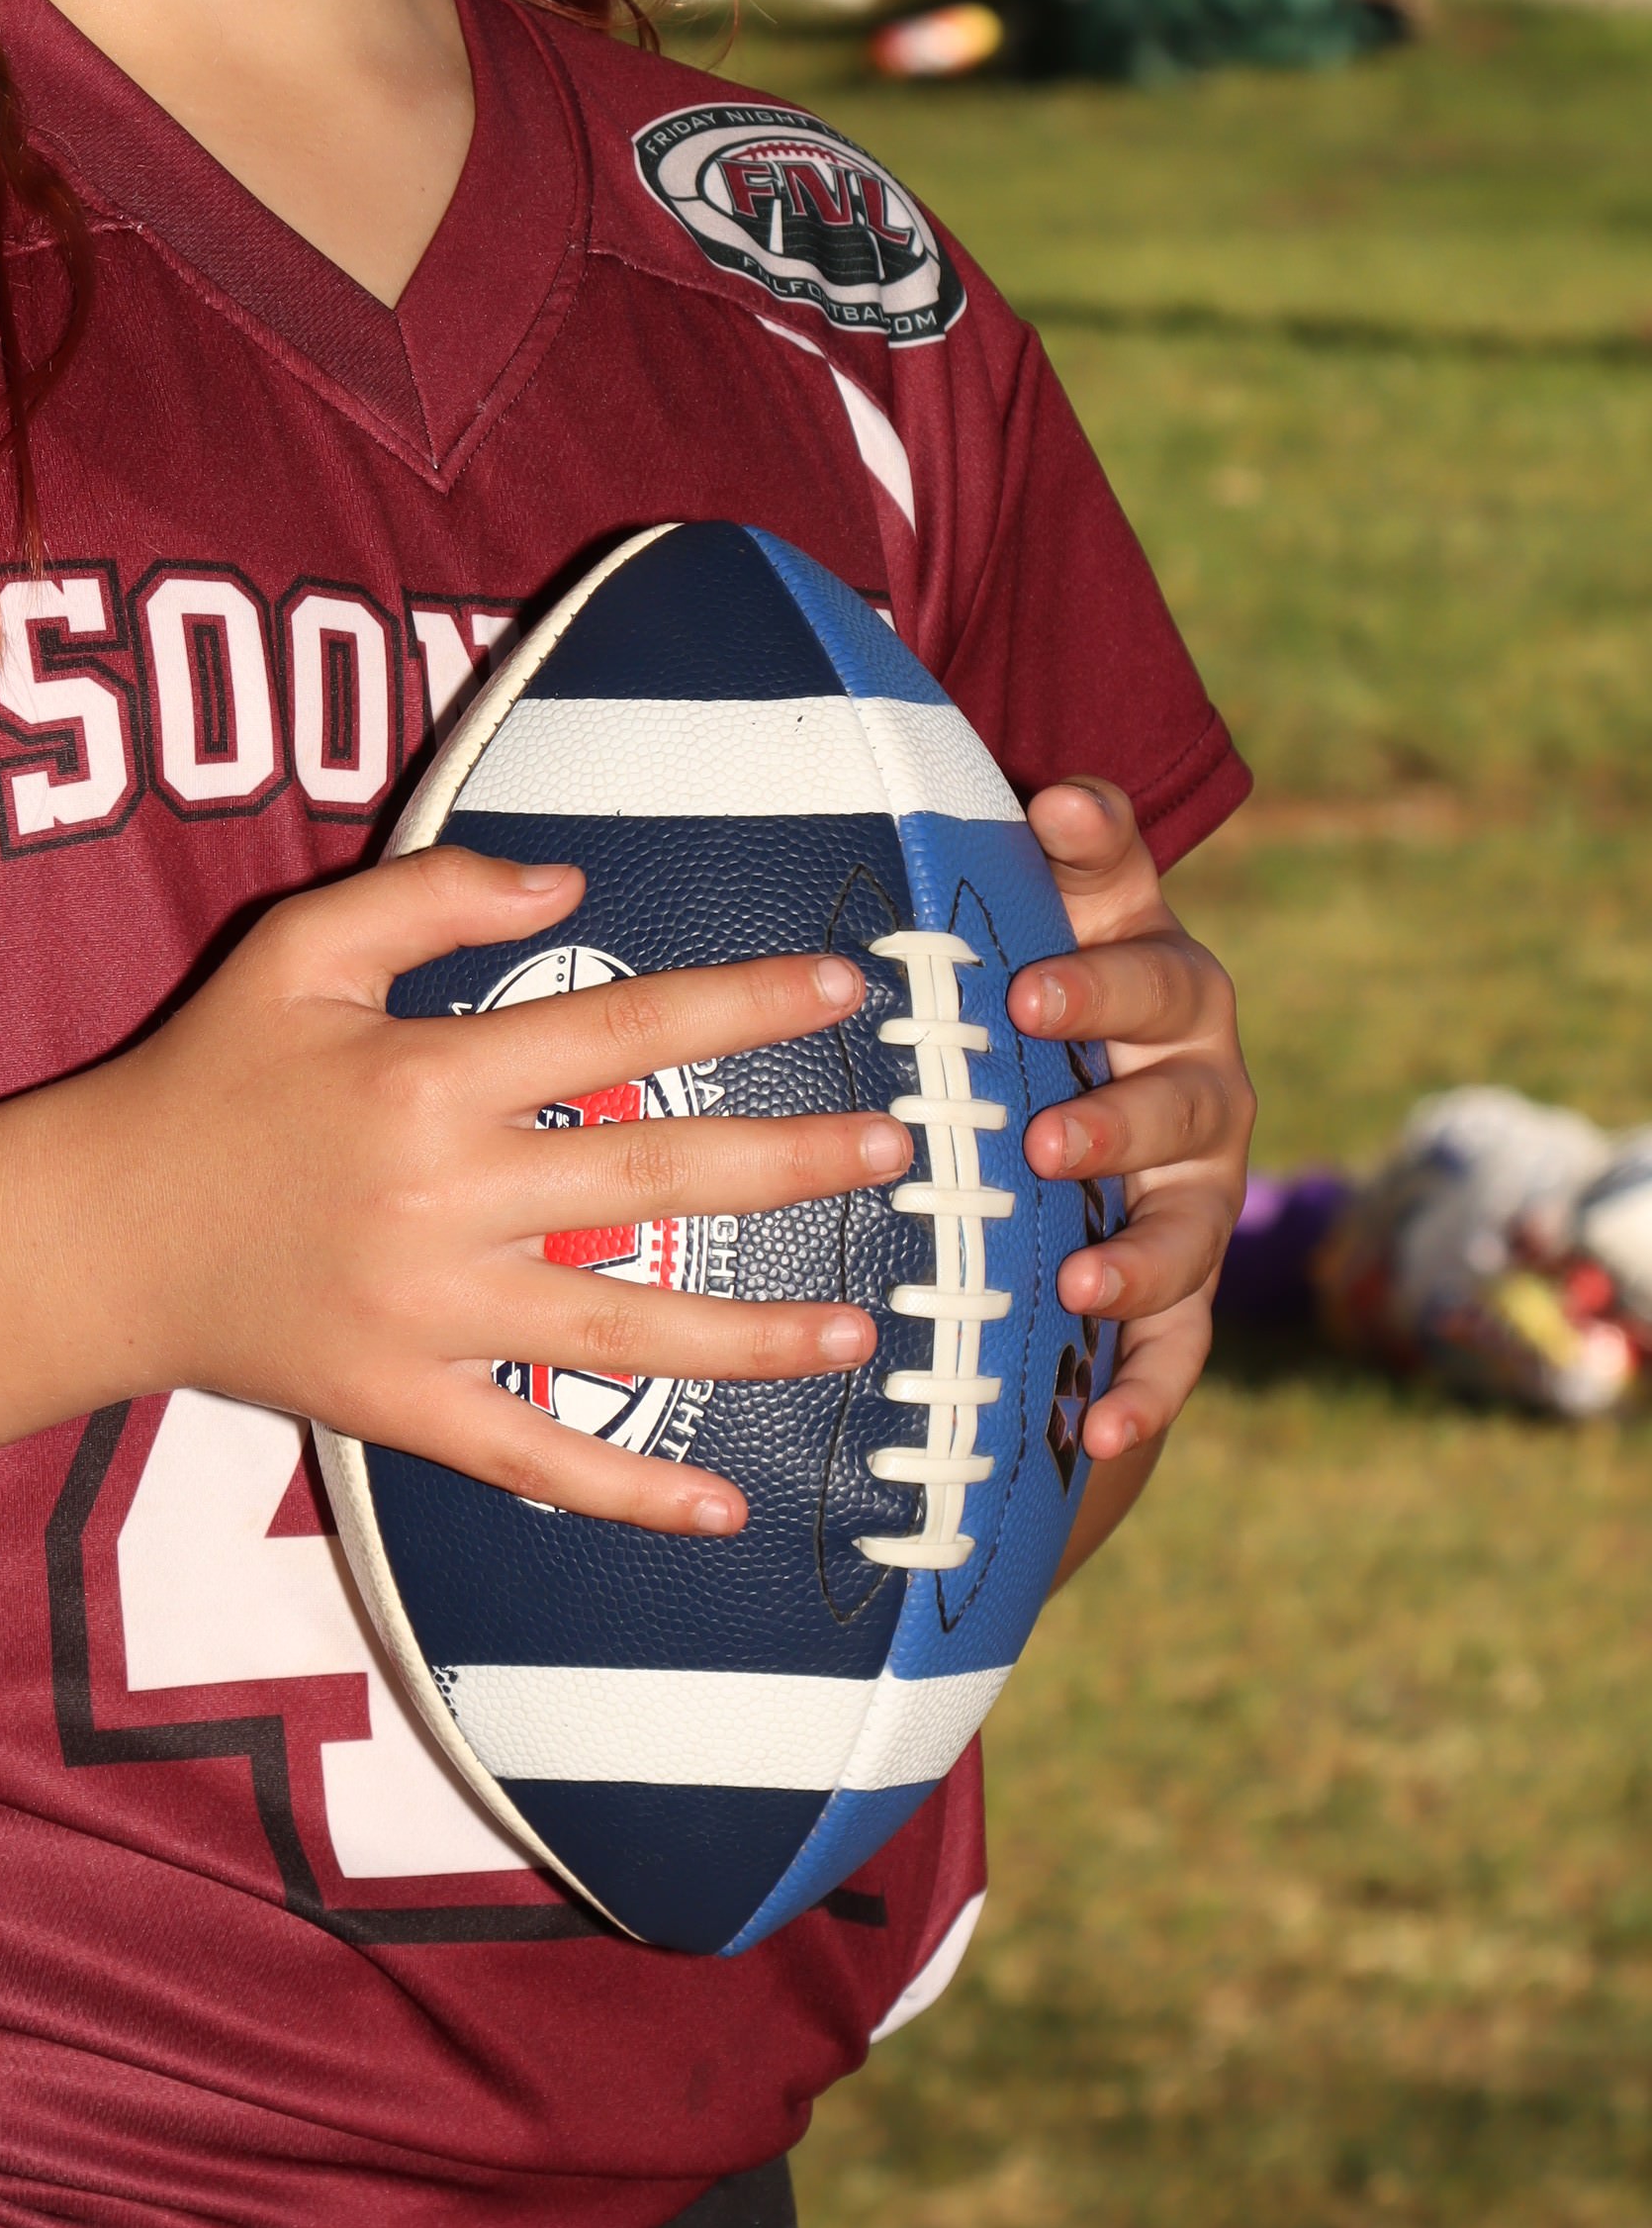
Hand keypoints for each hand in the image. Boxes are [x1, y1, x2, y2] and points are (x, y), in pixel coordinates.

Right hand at [79, 846, 910, 1539]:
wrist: (98, 1231)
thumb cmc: (207, 1078)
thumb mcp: (298, 951)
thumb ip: (431, 899)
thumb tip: (571, 885)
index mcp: (426, 1074)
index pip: (620, 1029)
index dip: (740, 1007)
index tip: (846, 995)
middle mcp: (442, 1195)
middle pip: (653, 1173)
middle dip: (790, 1162)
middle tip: (901, 1151)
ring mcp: (429, 1313)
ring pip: (622, 1323)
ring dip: (754, 1331)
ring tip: (864, 1329)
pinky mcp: (403, 1406)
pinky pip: (534, 1457)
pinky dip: (629, 1491)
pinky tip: (726, 1508)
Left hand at [1010, 780, 1253, 1470]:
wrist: (1081, 1086)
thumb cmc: (1047, 973)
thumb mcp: (1055, 901)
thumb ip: (1070, 846)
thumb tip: (1057, 791)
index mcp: (1168, 983)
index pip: (1147, 966)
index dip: (1096, 978)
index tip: (1025, 992)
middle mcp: (1202, 1087)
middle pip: (1180, 1102)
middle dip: (1113, 1123)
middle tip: (1038, 1140)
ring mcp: (1199, 1191)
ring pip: (1187, 1226)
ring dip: (1134, 1257)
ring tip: (1074, 1283)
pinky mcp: (1181, 1288)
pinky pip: (1176, 1346)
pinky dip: (1144, 1391)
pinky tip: (1101, 1436)